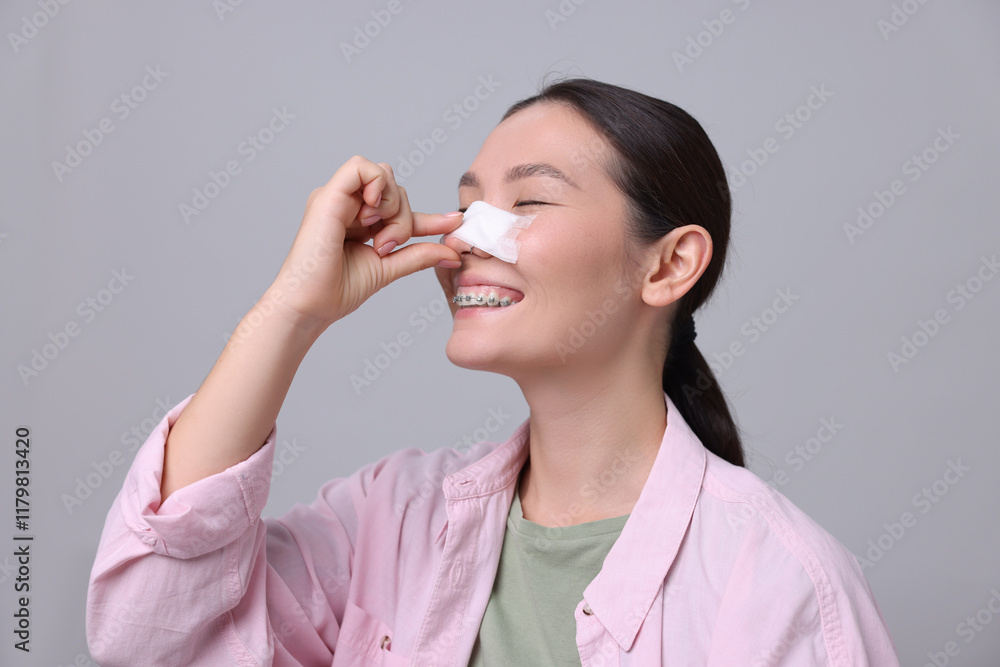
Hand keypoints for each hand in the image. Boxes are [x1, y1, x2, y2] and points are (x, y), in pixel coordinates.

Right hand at [265, 155, 463, 328]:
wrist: (310, 305)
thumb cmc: (337, 290)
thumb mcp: (389, 267)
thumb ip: (418, 255)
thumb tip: (453, 253)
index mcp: (360, 221)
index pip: (401, 208)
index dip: (430, 216)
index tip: (456, 222)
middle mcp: (348, 205)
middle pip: (396, 187)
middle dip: (403, 216)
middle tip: (388, 247)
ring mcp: (337, 198)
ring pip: (383, 175)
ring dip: (391, 205)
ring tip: (376, 237)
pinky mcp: (328, 195)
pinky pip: (360, 167)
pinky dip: (375, 185)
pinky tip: (371, 213)